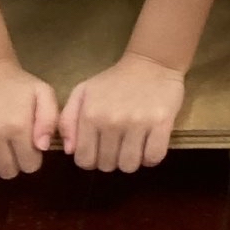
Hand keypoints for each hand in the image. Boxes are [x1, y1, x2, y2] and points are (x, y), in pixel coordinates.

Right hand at [0, 60, 58, 183]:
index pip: (30, 166)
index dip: (31, 160)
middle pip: (7, 172)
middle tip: (10, 150)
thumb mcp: (42, 93)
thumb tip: (41, 147)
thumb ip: (50, 119)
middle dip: (13, 165)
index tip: (27, 149)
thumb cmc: (15, 84)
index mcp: (18, 125)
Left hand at [58, 52, 185, 172]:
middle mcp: (112, 121)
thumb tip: (69, 150)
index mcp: (91, 115)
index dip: (91, 160)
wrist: (151, 63)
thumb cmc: (114, 80)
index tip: (99, 150)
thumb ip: (67, 120)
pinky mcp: (162, 123)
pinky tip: (148, 146)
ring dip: (131, 161)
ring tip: (133, 147)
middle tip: (117, 146)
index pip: (84, 160)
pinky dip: (150, 158)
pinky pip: (154, 157)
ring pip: (129, 165)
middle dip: (111, 160)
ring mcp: (138, 123)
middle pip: (107, 165)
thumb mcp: (82, 92)